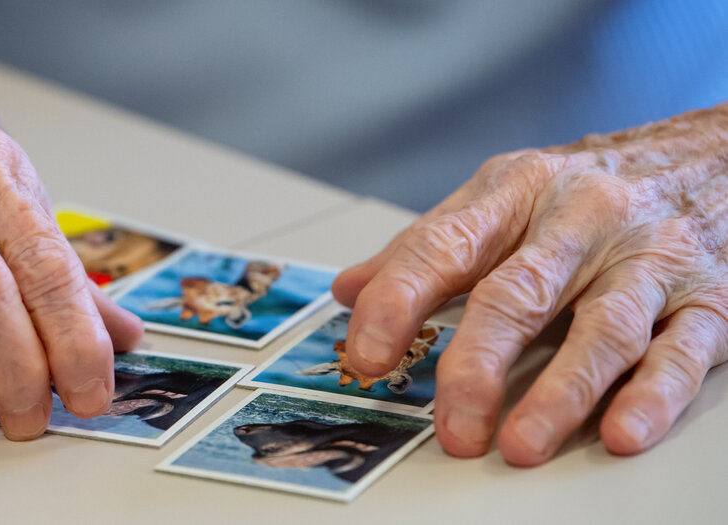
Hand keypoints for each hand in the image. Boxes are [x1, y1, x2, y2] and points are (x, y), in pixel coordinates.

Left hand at [332, 106, 727, 464]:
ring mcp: (648, 259)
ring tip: (521, 443)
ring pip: (602, 328)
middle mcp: (582, 220)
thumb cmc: (590, 187)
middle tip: (451, 421)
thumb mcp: (501, 196)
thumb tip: (349, 290)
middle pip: (520, 294)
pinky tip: (620, 431)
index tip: (365, 353)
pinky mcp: (708, 299)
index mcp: (517, 191)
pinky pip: (680, 350)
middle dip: (478, 362)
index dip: (398, 300)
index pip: (444, 246)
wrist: (712, 155)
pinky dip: (650, 395)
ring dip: (561, 392)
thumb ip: (425, 247)